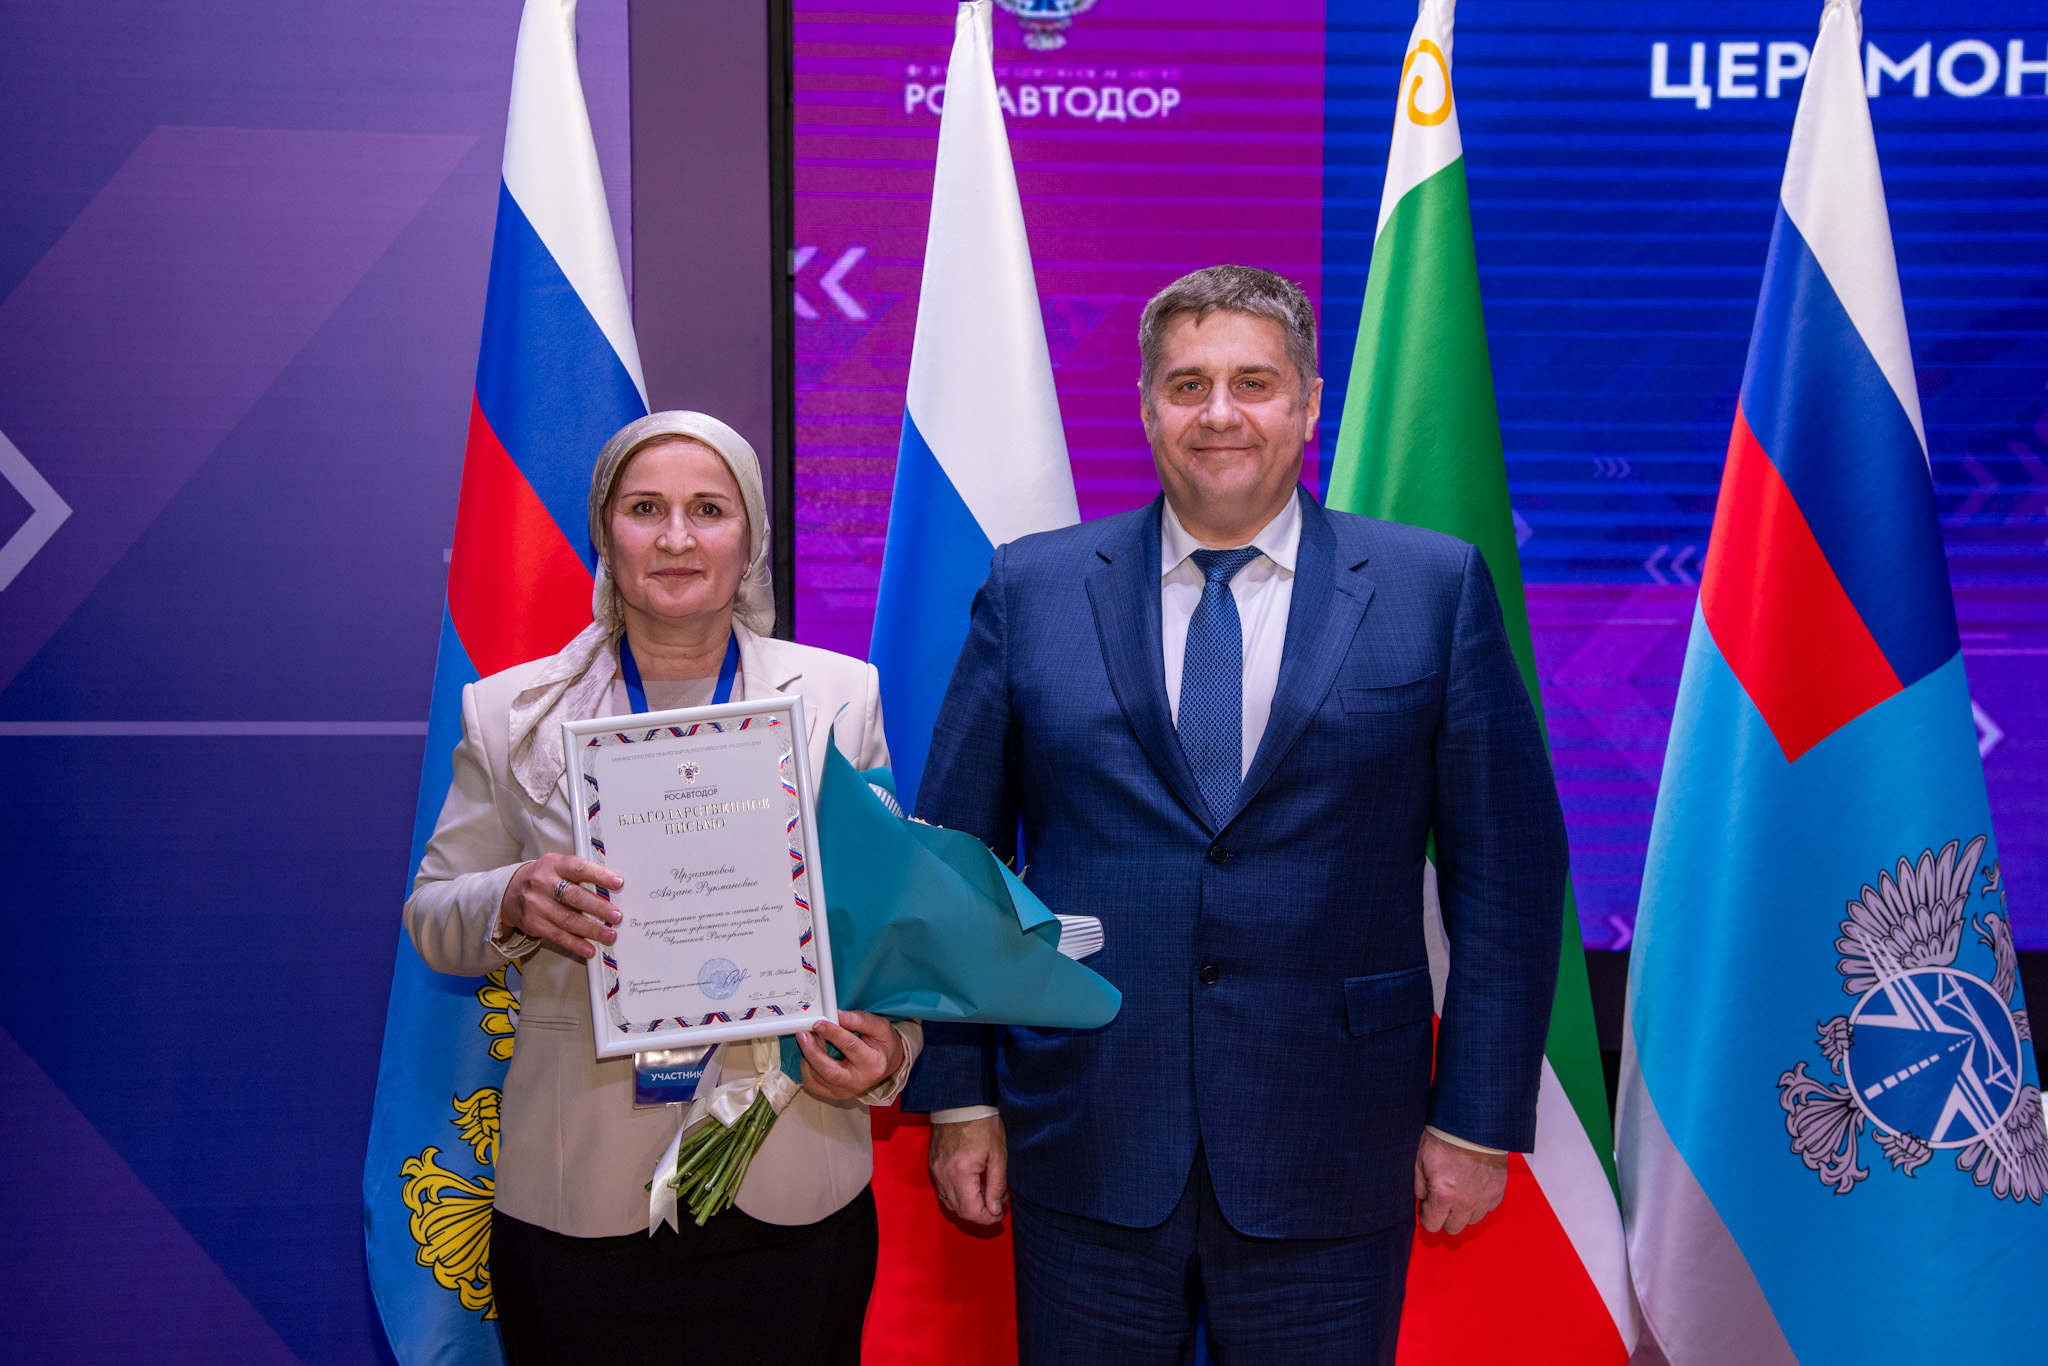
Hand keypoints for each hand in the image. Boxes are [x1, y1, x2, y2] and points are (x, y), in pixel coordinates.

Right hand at [497, 853, 622, 959]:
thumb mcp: (558, 867)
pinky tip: (589, 949)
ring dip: (591, 930)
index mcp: (554, 864)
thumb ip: (581, 875)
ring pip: (567, 919)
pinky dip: (575, 944)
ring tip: (609, 935)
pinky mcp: (533, 923)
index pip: (579, 868)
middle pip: (574, 896)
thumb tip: (612, 890)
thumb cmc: (544, 878)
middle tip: (616, 916)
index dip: (600, 876)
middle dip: (598, 908)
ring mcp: (536, 904)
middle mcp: (543, 883)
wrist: (510, 891)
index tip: (618, 884)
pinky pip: (557, 936)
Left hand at [795, 1010, 906, 1101]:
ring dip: (808, 1057)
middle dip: (812, 1052)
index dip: (832, 1034)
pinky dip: (806, 1070)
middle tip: (803, 1034)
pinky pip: (812, 1085)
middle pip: (829, 1072)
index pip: (850, 1048)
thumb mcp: (880, 1027)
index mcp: (873, 1064)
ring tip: (808, 1040)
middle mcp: (858, 1082)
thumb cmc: (883, 1044)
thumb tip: (838, 1016)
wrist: (886, 1063)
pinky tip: (810, 1056)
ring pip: (817, 1078)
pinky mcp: (834, 1094)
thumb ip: (860, 1020)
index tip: (819, 1023)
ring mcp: (845, 1091)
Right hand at [928, 1115, 1006, 1225]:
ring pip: (950, 1203)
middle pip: (960, 1211)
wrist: (960, 1101)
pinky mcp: (933, 1165)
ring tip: (987, 1195)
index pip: (972, 1211)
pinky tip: (972, 1187)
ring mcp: (935, 1171)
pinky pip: (943, 1191)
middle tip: (998, 1204)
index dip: (989, 1218)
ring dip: (969, 1206)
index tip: (1002, 1212)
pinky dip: (958, 1196)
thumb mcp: (998, 1153)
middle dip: (981, 1214)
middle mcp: (943, 1176)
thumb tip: (996, 1209)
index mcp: (960, 1173)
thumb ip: (997, 1184)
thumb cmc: (983, 1124)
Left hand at [1414, 1129, 1508, 1234]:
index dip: (1426, 1217)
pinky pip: (1488, 1207)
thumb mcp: (1420, 1160)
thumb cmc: (1445, 1138)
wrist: (1473, 1124)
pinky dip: (1481, 1202)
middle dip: (1445, 1217)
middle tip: (1442, 1200)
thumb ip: (1419, 1186)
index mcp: (1443, 1196)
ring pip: (1472, 1220)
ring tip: (1459, 1192)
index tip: (1426, 1208)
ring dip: (1464, 1211)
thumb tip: (1422, 1200)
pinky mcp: (1498, 1190)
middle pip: (1454, 1228)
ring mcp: (1484, 1198)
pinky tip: (1473, 1187)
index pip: (1432, 1226)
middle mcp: (1466, 1202)